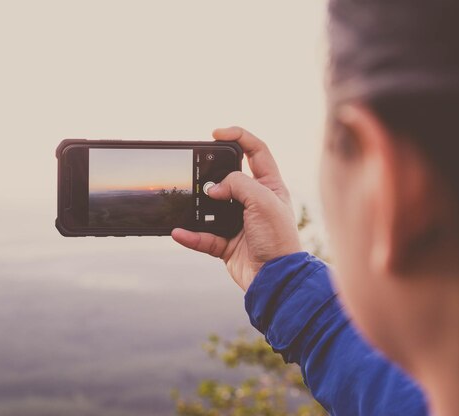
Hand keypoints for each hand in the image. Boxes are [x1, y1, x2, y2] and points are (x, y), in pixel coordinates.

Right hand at [172, 127, 301, 290]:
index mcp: (270, 186)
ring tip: (187, 200)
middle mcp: (254, 202)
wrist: (276, 280)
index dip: (238, 136)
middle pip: (229, 177)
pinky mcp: (226, 243)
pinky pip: (203, 236)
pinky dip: (190, 236)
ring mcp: (238, 222)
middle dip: (211, 172)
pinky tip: (179, 232)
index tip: (216, 133)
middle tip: (197, 168)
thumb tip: (214, 187)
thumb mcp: (263, 202)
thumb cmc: (279, 240)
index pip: (256, 151)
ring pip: (211, 207)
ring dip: (197, 205)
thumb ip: (238, 185)